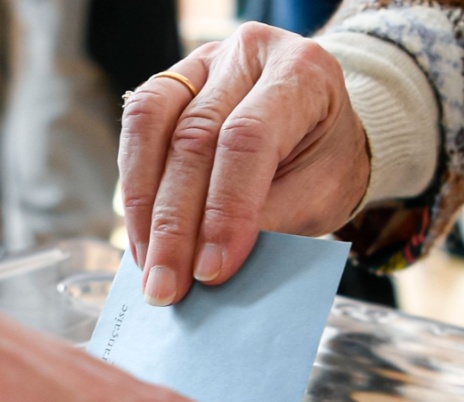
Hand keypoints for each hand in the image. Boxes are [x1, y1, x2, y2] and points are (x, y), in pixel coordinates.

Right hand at [119, 22, 369, 305]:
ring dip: (143, 206)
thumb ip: (272, 219)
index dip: (225, 208)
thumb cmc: (327, 160)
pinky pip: (138, 128)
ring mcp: (205, 61)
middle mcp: (250, 53)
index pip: (249, 138)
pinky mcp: (173, 80)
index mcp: (302, 72)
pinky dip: (135, 187)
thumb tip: (209, 263)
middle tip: (167, 286)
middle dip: (176, 224)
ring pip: (151, 126)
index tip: (212, 270)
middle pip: (194, 137)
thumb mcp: (322, 193)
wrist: (324, 127)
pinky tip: (142, 235)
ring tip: (147, 266)